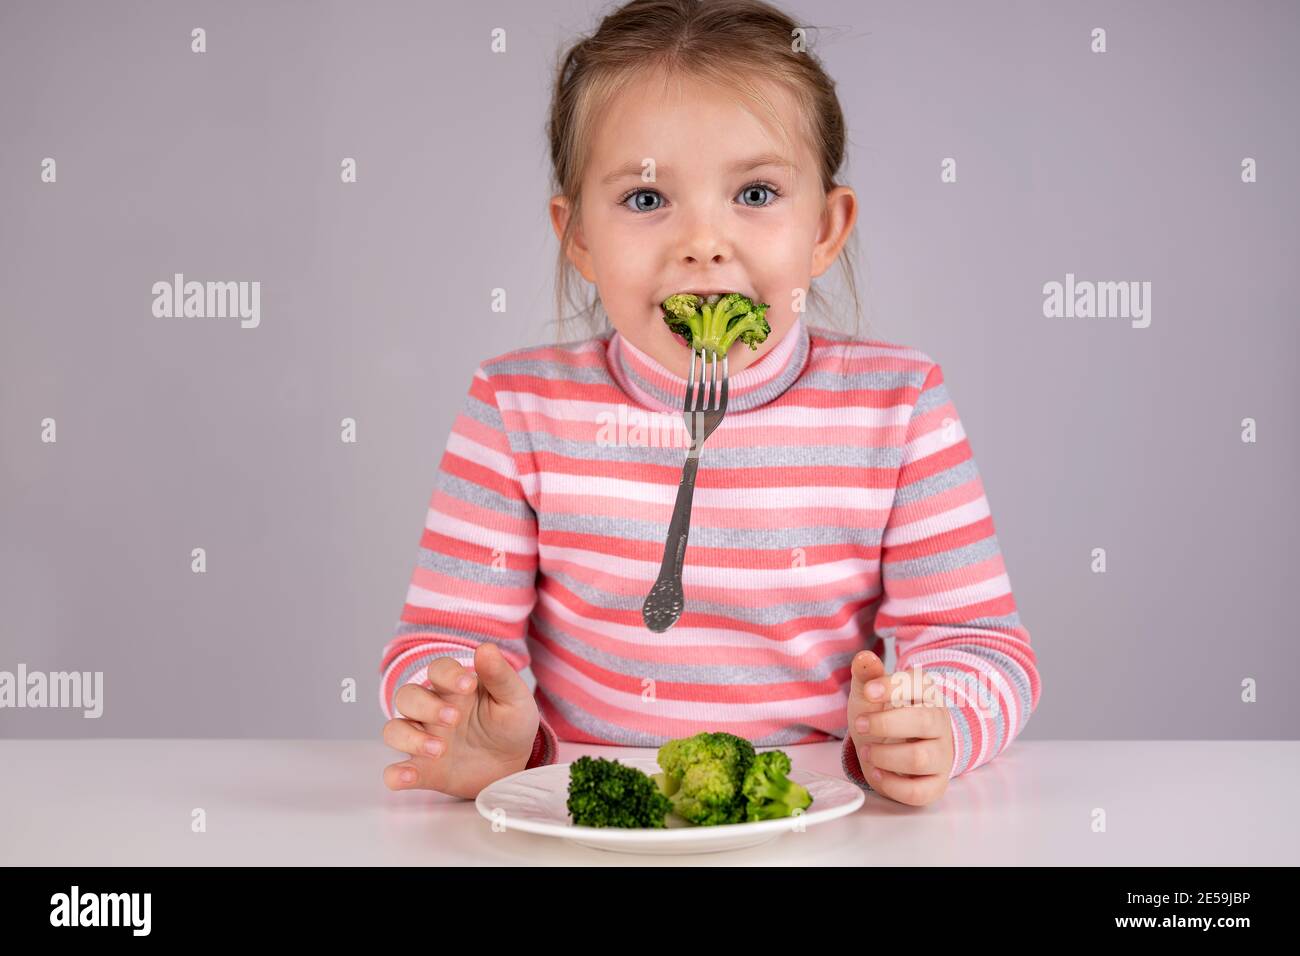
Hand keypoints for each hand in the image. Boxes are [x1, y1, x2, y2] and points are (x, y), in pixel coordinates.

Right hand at [382, 642, 539, 798]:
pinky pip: (396, 771)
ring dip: (409, 738)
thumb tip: (486, 648)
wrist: (515, 763)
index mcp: (454, 687)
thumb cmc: (511, 723)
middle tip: (454, 719)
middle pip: (407, 697)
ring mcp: (425, 739)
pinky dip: (396, 774)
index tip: (468, 685)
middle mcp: (432, 710)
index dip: (448, 674)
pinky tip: (407, 776)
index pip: (437, 670)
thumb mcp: (514, 698)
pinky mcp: (423, 770)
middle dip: (426, 706)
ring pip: (394, 730)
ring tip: (439, 750)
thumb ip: (500, 675)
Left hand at [847, 650, 953, 806]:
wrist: (894, 747)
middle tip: (859, 725)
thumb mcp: (870, 694)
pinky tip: (876, 773)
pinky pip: (920, 791)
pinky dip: (893, 785)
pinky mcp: (936, 783)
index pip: (921, 684)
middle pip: (924, 721)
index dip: (894, 687)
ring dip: (885, 756)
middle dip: (886, 724)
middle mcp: (939, 723)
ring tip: (866, 752)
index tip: (868, 691)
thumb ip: (867, 676)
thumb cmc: (883, 714)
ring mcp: (941, 754)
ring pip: (920, 758)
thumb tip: (864, 658)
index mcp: (926, 694)